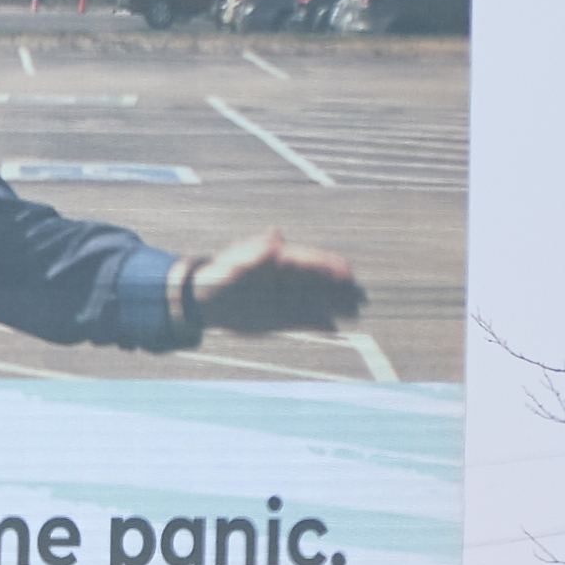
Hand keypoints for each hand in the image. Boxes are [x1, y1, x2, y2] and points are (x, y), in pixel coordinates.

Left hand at [181, 233, 365, 335]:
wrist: (202, 299)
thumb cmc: (218, 274)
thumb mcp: (236, 261)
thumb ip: (258, 253)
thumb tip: (276, 236)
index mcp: (279, 261)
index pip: (311, 262)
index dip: (330, 267)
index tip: (347, 273)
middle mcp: (286, 280)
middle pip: (319, 283)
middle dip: (340, 289)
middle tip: (361, 297)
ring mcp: (284, 298)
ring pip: (315, 302)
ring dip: (334, 307)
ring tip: (355, 313)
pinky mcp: (278, 317)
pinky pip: (302, 320)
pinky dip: (316, 323)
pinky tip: (332, 328)